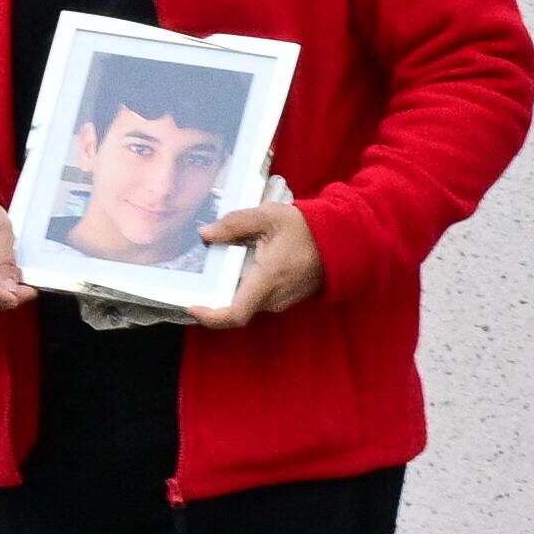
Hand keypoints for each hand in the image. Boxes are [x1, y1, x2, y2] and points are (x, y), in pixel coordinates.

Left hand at [180, 201, 324, 327]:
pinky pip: (257, 297)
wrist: (342, 239)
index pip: (236, 313)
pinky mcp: (285, 298)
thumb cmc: (307, 228)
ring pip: (245, 301)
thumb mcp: (268, 216)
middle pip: (235, 306)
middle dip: (214, 295)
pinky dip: (243, 285)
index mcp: (268, 279)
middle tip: (195, 276)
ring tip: (216, 262)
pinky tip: (238, 263)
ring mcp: (281, 300)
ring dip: (229, 287)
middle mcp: (274, 297)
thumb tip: (206, 234)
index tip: (191, 307)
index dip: (210, 317)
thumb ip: (234, 224)